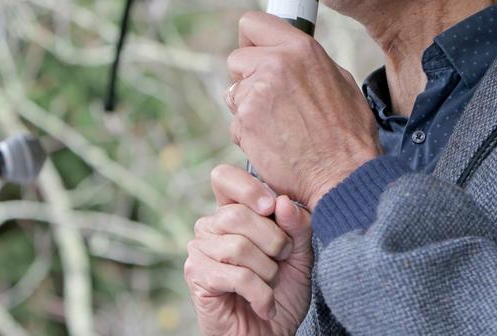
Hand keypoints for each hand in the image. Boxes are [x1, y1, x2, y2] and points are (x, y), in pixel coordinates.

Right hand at [185, 164, 313, 335]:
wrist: (270, 335)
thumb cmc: (283, 292)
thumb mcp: (300, 254)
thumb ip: (296, 225)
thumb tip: (282, 202)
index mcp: (232, 211)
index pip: (223, 177)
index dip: (248, 187)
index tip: (271, 206)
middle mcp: (210, 226)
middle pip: (238, 214)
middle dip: (273, 241)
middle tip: (282, 261)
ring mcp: (199, 250)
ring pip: (238, 247)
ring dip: (268, 272)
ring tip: (271, 285)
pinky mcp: (196, 276)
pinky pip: (236, 276)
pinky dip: (260, 294)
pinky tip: (264, 305)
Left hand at [226, 12, 380, 208]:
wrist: (343, 175)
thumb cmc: (349, 134)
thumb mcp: (340, 81)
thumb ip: (308, 62)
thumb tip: (289, 54)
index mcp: (301, 49)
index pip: (253, 23)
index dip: (250, 41)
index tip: (254, 55)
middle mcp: (276, 64)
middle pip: (236, 58)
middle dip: (246, 78)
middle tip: (269, 100)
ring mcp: (257, 93)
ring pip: (233, 94)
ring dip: (247, 108)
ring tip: (278, 127)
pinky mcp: (246, 122)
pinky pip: (235, 123)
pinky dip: (248, 135)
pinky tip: (274, 144)